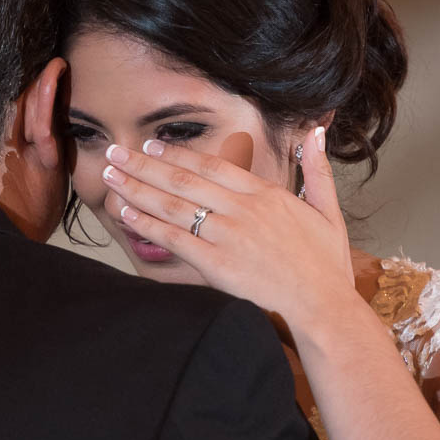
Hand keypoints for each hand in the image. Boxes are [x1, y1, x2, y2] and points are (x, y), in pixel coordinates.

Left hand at [99, 124, 355, 325]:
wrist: (323, 308)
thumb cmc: (326, 266)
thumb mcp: (329, 211)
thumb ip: (318, 170)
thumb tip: (315, 131)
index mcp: (266, 195)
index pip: (212, 165)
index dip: (177, 153)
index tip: (151, 145)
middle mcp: (242, 209)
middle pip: (183, 179)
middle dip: (144, 163)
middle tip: (115, 152)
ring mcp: (227, 236)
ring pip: (172, 205)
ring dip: (137, 187)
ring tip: (110, 175)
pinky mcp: (216, 265)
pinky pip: (173, 239)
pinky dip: (147, 223)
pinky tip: (125, 212)